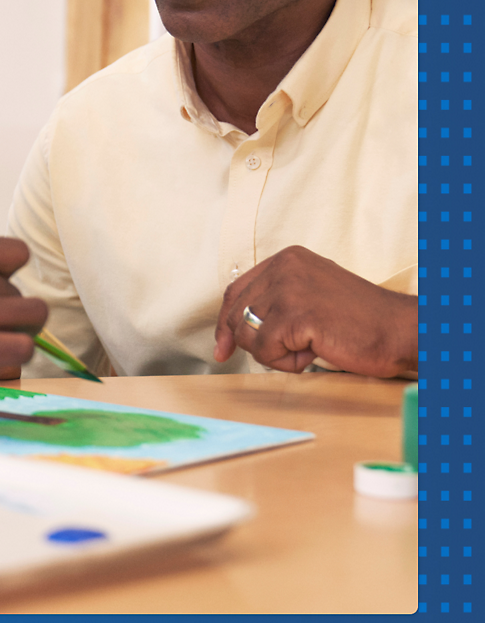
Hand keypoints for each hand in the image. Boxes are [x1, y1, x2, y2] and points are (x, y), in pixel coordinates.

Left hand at [214, 245, 416, 377]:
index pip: (234, 291)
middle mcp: (284, 267)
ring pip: (248, 335)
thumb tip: (229, 334)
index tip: (223, 348)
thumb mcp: (309, 296)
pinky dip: (287, 363)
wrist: (398, 330)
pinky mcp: (296, 315)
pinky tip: (314, 352)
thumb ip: (273, 302)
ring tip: (308, 347)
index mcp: (286, 259)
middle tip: (289, 351)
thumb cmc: (358, 321)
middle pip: (237, 315)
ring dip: (275, 353)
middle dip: (254, 343)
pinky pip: (266, 351)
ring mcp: (289, 289)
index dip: (225, 323)